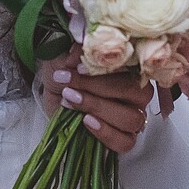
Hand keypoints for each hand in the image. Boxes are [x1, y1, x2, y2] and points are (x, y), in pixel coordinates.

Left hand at [34, 50, 152, 154]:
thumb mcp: (63, 58)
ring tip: (71, 101)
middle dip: (99, 89)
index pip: (131, 66)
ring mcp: (133, 118)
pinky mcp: (123, 140)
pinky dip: (106, 133)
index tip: (79, 68)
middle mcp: (137, 94)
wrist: (52, 98)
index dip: (108, 68)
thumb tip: (83, 46)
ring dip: (98, 109)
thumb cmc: (64, 76)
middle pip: (136, 93)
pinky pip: (126, 142)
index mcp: (130, 68)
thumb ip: (77, 51)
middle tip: (70, 88)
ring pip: (131, 118)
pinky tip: (86, 122)